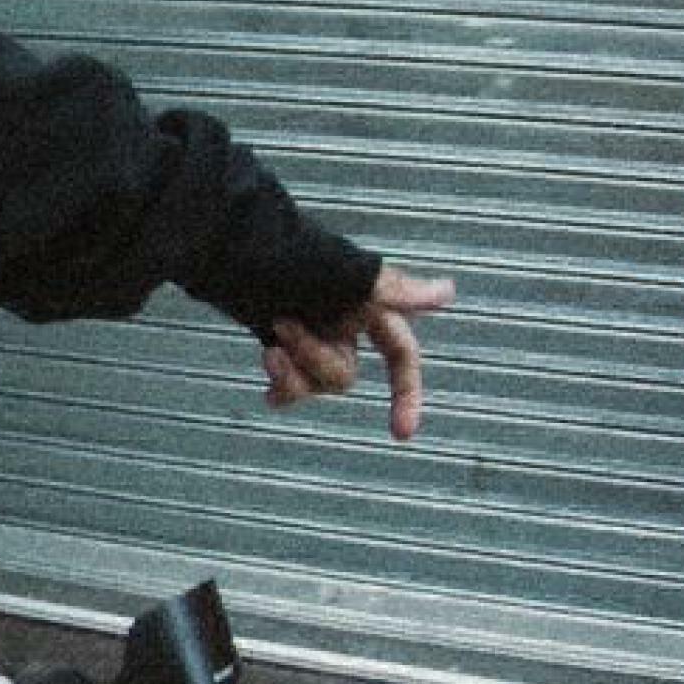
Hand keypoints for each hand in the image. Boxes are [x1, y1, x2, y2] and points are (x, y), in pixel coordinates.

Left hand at [261, 263, 453, 441]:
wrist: (236, 250)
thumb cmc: (292, 255)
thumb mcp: (347, 273)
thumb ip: (396, 289)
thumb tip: (448, 291)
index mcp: (370, 308)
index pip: (400, 356)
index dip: (406, 394)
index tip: (401, 433)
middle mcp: (345, 326)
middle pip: (344, 375)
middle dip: (315, 358)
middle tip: (284, 324)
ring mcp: (313, 338)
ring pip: (317, 384)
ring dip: (294, 371)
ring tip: (271, 345)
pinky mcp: (283, 346)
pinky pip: (291, 386)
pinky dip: (282, 386)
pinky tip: (268, 396)